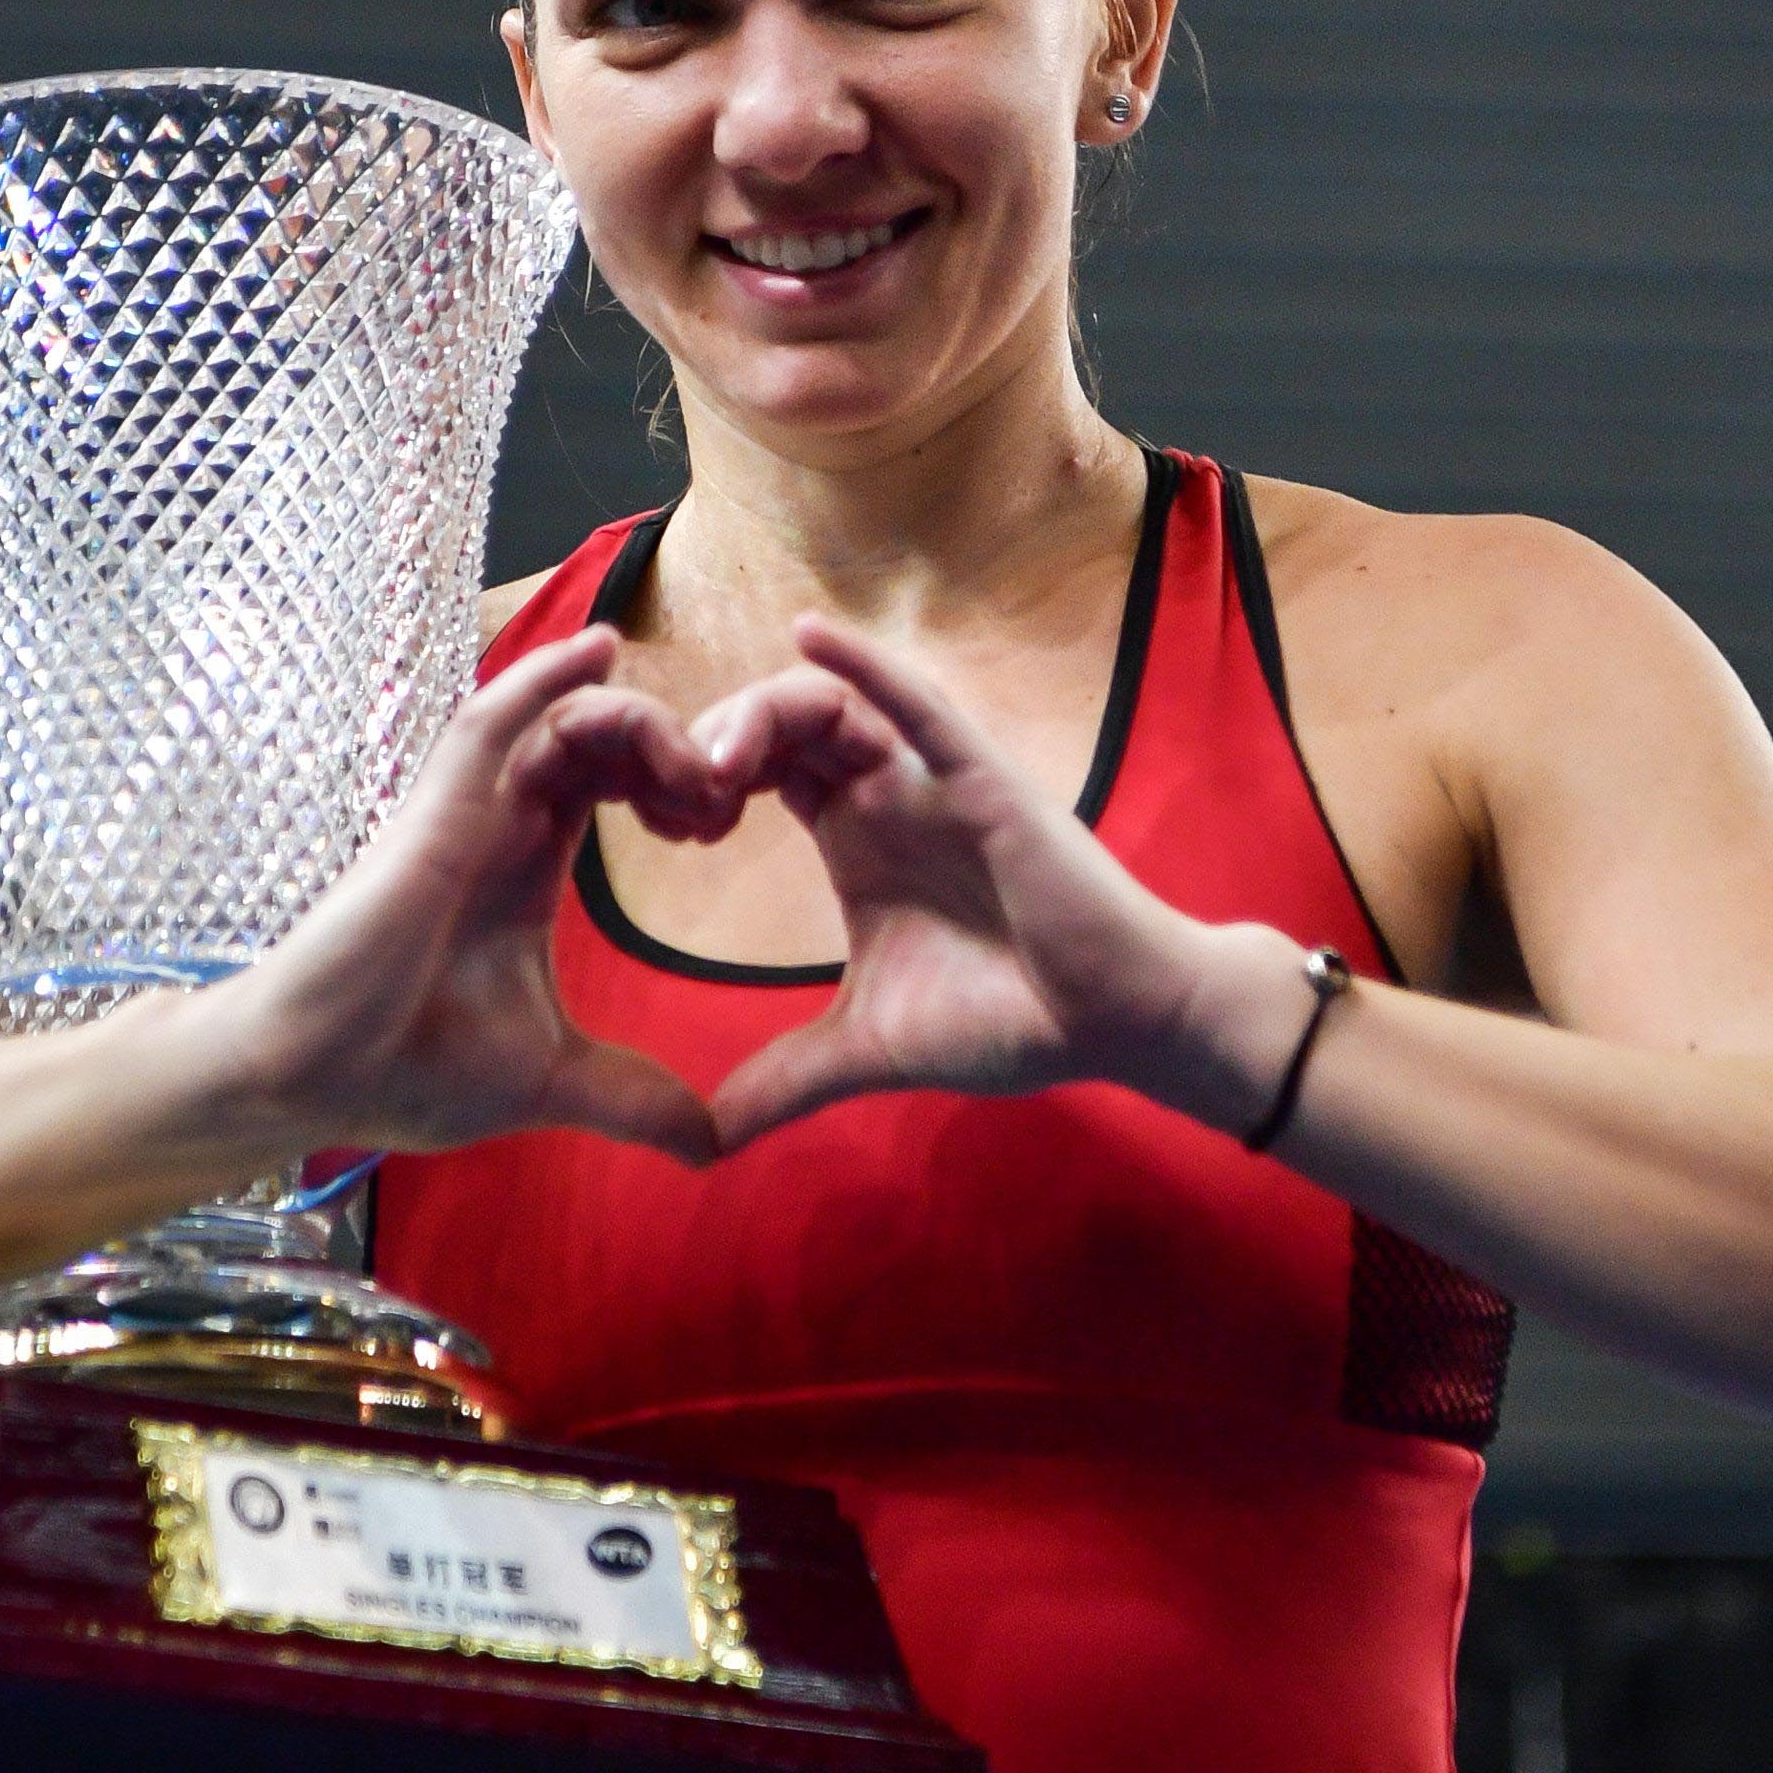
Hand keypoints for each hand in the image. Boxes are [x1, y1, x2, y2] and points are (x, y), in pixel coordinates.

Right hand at [215, 626, 742, 1162]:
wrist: (317, 1082)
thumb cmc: (409, 1068)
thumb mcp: (554, 1081)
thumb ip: (634, 1099)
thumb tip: (713, 1147)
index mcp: (530, 864)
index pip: (614, 784)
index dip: (674, 782)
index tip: (722, 823)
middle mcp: (500, 822)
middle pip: (601, 741)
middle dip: (672, 750)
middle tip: (725, 796)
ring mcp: (463, 810)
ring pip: (561, 721)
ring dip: (637, 724)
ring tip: (694, 765)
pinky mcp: (431, 812)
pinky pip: (490, 722)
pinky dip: (543, 678)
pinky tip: (601, 650)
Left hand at [690, 614, 1229, 1147]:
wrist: (1112, 1025)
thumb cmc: (1009, 1019)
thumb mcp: (869, 1050)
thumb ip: (788, 1079)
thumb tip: (705, 1139)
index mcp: (854, 839)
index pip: (759, 772)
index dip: (696, 779)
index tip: (659, 827)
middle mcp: (887, 795)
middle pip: (780, 728)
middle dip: (713, 742)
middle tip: (671, 796)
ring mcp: (933, 780)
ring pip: (832, 707)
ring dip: (764, 714)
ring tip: (713, 759)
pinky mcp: (982, 780)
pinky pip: (919, 704)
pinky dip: (863, 665)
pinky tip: (806, 633)